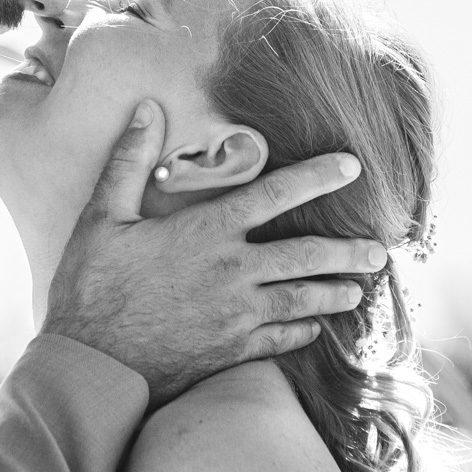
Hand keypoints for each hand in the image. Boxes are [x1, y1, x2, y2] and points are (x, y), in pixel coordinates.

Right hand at [41, 99, 387, 406]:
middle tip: (380, 247)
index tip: (352, 165)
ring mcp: (236, 316)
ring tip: (358, 289)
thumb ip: (130, 160)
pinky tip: (314, 328)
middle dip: (347, 249)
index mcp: (206, 232)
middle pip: (306, 255)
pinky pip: (282, 340)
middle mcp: (232, 273)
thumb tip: (146, 107)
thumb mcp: (102, 216)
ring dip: (335, 293)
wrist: (92, 363)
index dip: (317, 177)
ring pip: (303, 300)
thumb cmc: (91, 286)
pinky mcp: (231, 351)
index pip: (275, 195)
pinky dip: (303, 331)